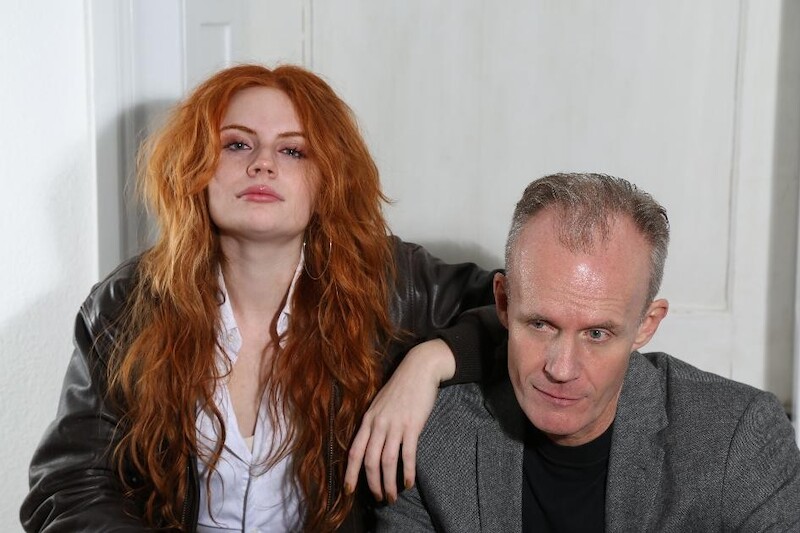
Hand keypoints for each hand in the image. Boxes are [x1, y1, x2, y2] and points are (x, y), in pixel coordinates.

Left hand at [344, 339, 454, 502]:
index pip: (354, 451)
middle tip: (379, 498)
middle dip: (373, 484)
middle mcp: (378, 424)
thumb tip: (370, 445)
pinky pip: (407, 454)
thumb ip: (374, 423)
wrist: (418, 369)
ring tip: (392, 496)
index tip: (348, 490)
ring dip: (388, 483)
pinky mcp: (412, 425)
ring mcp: (395, 425)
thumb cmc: (400, 387)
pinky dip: (407, 472)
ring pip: (387, 461)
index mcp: (368, 419)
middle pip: (369, 461)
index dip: (350, 473)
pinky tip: (408, 482)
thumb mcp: (380, 404)